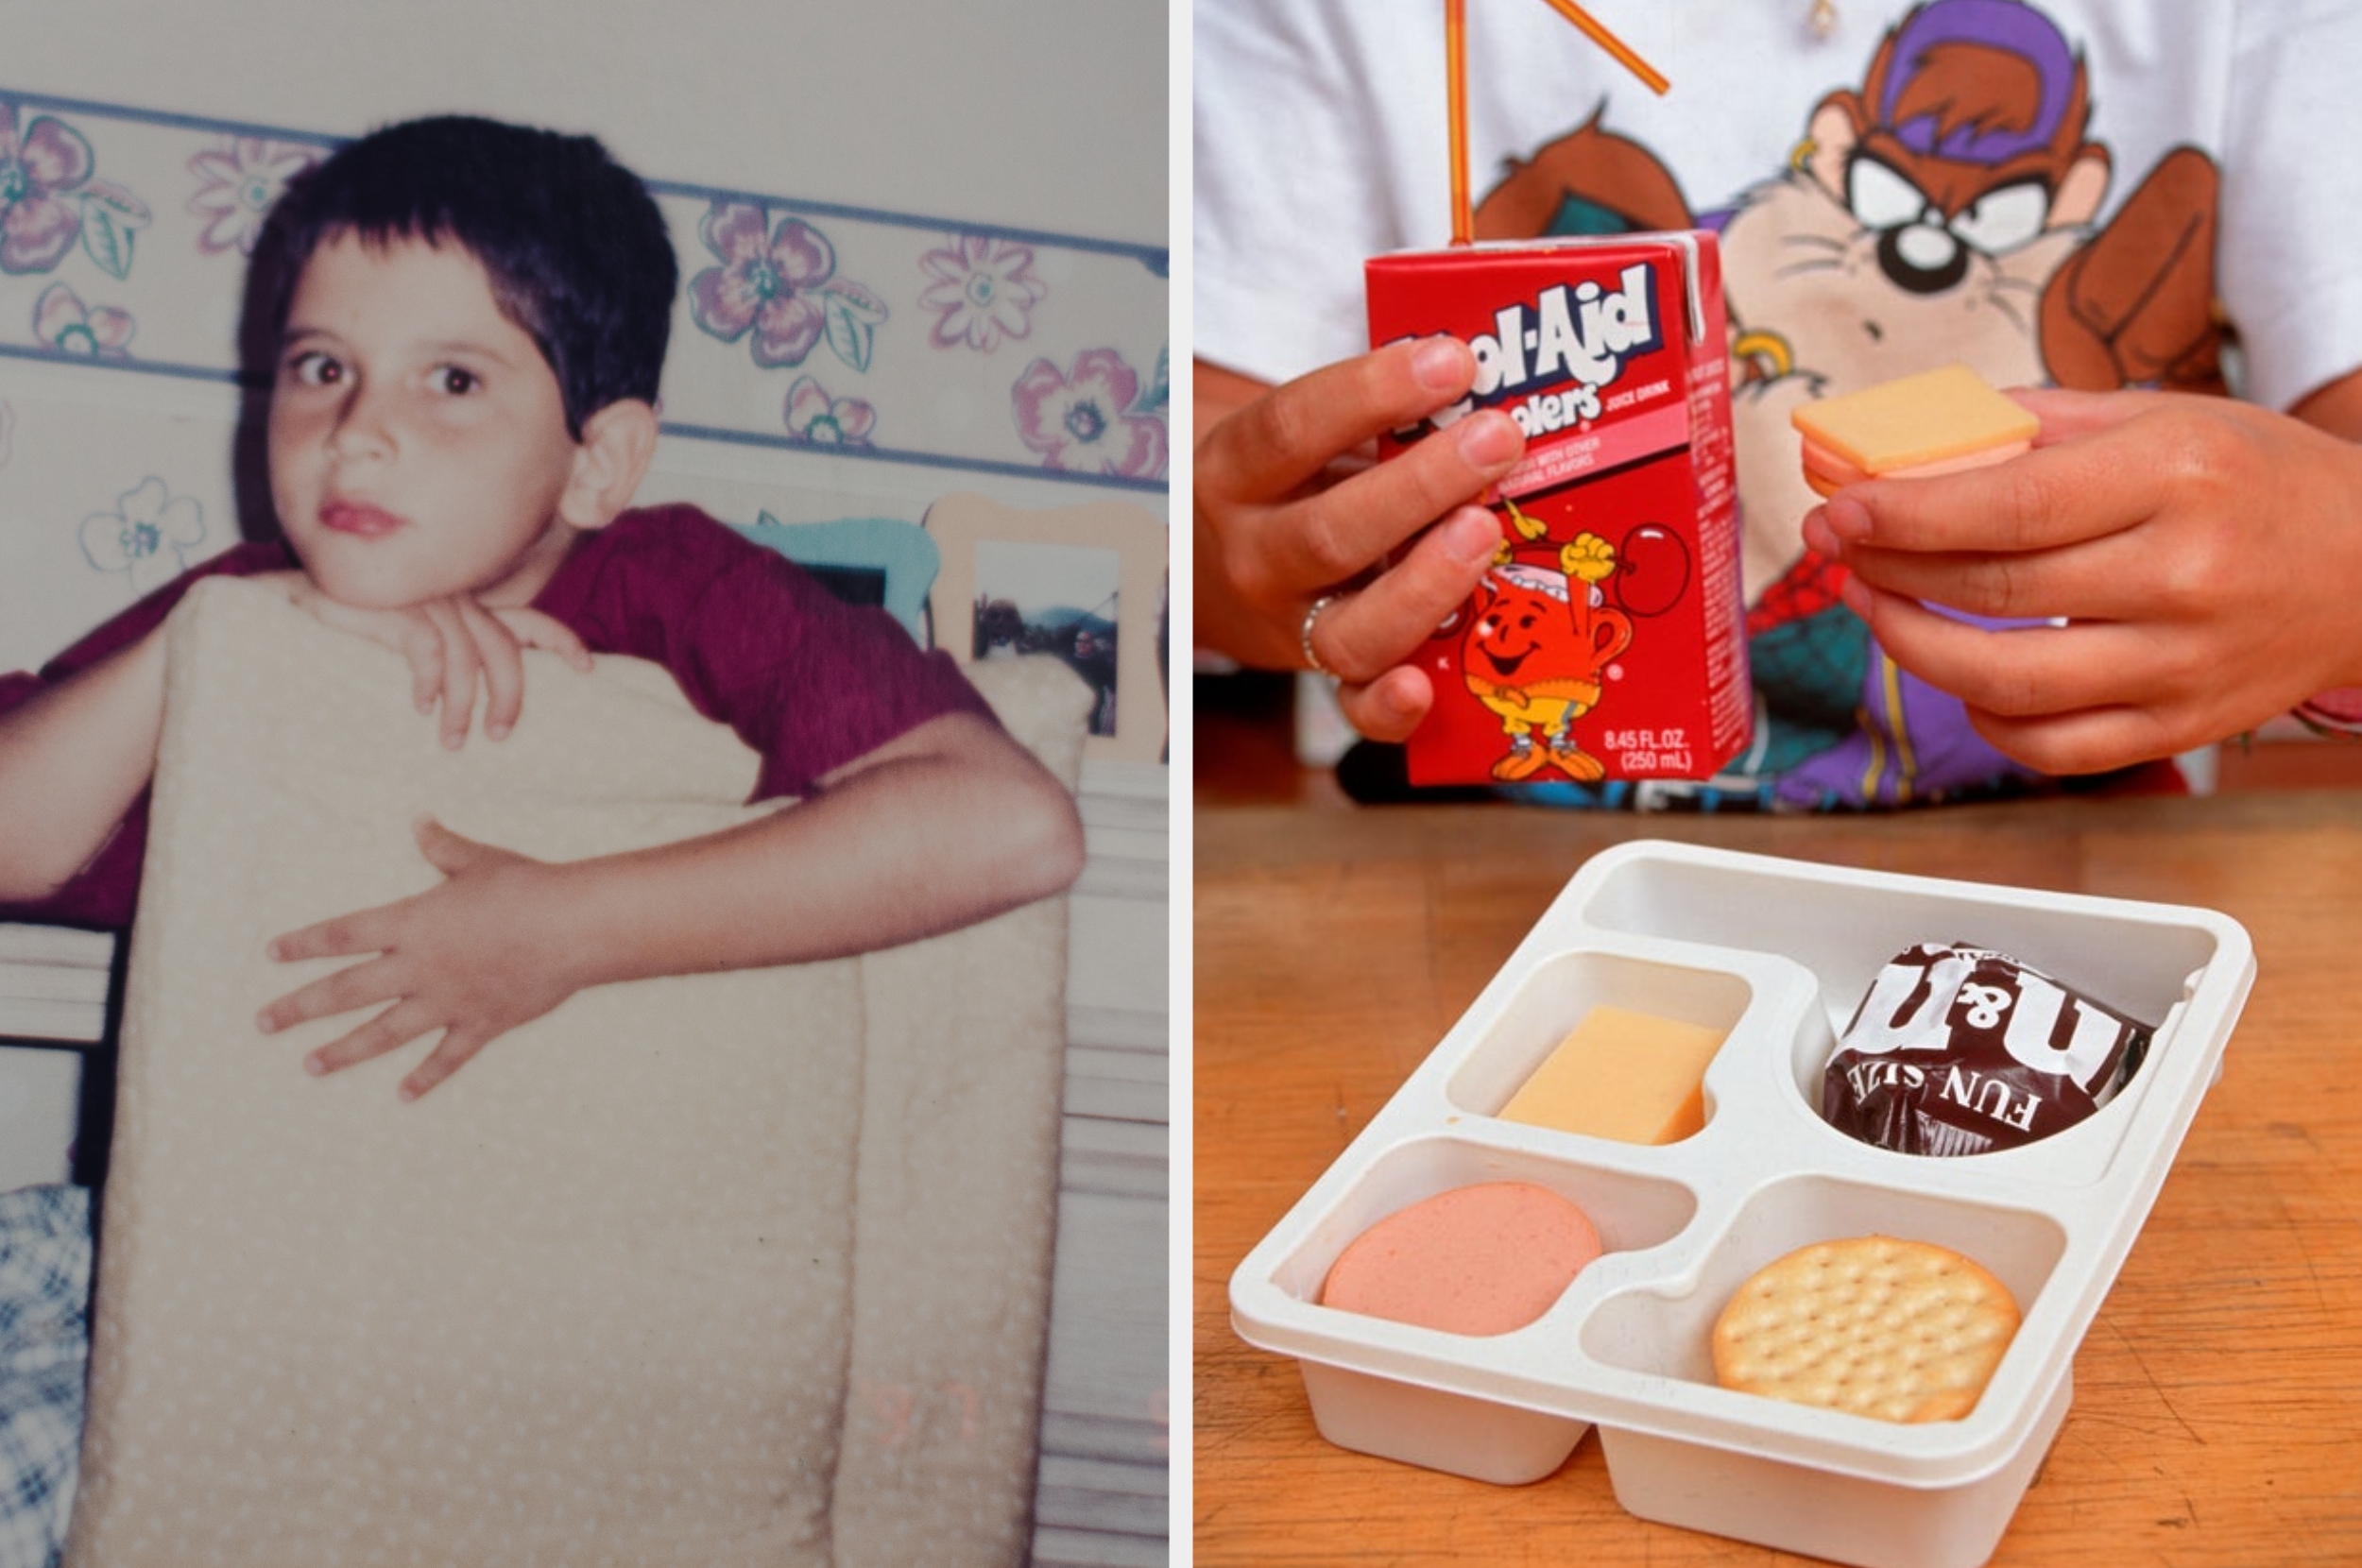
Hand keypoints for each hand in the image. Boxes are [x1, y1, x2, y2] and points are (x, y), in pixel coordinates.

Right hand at [255, 572, 592, 747]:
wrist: (290, 602)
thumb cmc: (352, 632)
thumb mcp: (410, 646)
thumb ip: (446, 661)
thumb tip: (472, 706)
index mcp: (465, 608)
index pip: (528, 621)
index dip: (561, 641)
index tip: (588, 668)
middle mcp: (454, 601)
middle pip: (505, 650)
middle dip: (510, 697)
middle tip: (501, 735)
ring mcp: (426, 601)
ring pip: (469, 658)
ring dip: (464, 705)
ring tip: (455, 741)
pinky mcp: (396, 607)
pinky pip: (429, 649)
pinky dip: (430, 682)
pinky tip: (419, 707)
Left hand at [258, 818, 584, 1099]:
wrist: (570, 927)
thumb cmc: (526, 888)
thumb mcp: (478, 861)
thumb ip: (442, 846)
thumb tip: (419, 820)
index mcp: (413, 923)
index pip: (343, 934)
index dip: (304, 942)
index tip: (271, 953)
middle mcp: (420, 967)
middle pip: (346, 990)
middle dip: (300, 1007)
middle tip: (263, 1023)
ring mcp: (447, 1001)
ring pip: (383, 1033)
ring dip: (344, 1051)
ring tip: (310, 1066)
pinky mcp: (480, 1024)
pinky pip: (446, 1057)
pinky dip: (425, 1077)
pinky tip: (402, 1094)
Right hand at [1194, 340, 1524, 740]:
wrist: (1212, 569)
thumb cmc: (1289, 480)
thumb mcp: (1300, 435)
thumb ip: (1371, 413)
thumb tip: (1493, 364)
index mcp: (1236, 474)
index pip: (1293, 428)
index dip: (1372, 392)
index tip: (1452, 360)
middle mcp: (1254, 556)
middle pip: (1332, 532)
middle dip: (1424, 485)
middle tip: (1498, 440)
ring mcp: (1290, 626)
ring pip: (1354, 626)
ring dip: (1429, 583)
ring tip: (1488, 531)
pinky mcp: (1325, 677)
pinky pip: (1353, 705)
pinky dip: (1388, 706)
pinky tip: (1425, 687)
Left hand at [1803, 387, 2361, 774]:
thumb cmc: (2262, 483)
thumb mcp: (2168, 418)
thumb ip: (2039, 425)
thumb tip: (1914, 436)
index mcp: (2175, 478)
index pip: (2006, 508)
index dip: (1904, 514)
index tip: (1840, 507)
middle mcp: (2182, 575)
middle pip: (1993, 589)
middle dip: (1890, 567)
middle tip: (1839, 546)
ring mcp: (2183, 662)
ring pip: (2006, 681)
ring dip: (1914, 646)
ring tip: (1875, 604)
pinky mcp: (2181, 725)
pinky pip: (2053, 746)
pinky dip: (1984, 719)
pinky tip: (1956, 676)